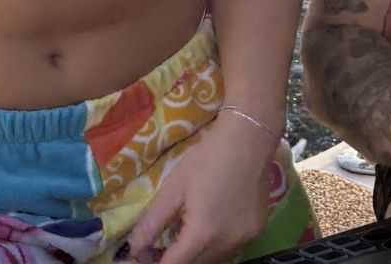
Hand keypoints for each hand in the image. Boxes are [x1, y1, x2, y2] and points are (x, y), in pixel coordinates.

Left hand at [126, 111, 278, 263]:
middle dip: (174, 261)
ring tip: (180, 238)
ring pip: (213, 260)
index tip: (142, 256)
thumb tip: (134, 248)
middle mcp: (227, 244)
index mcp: (203, 234)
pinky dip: (214, 246)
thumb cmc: (207, 159)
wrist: (250, 139)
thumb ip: (152, 223)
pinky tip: (206, 228)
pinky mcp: (257, 231)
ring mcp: (245, 239)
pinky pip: (230, 249)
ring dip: (195, 256)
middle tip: (156, 248)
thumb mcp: (173, 189)